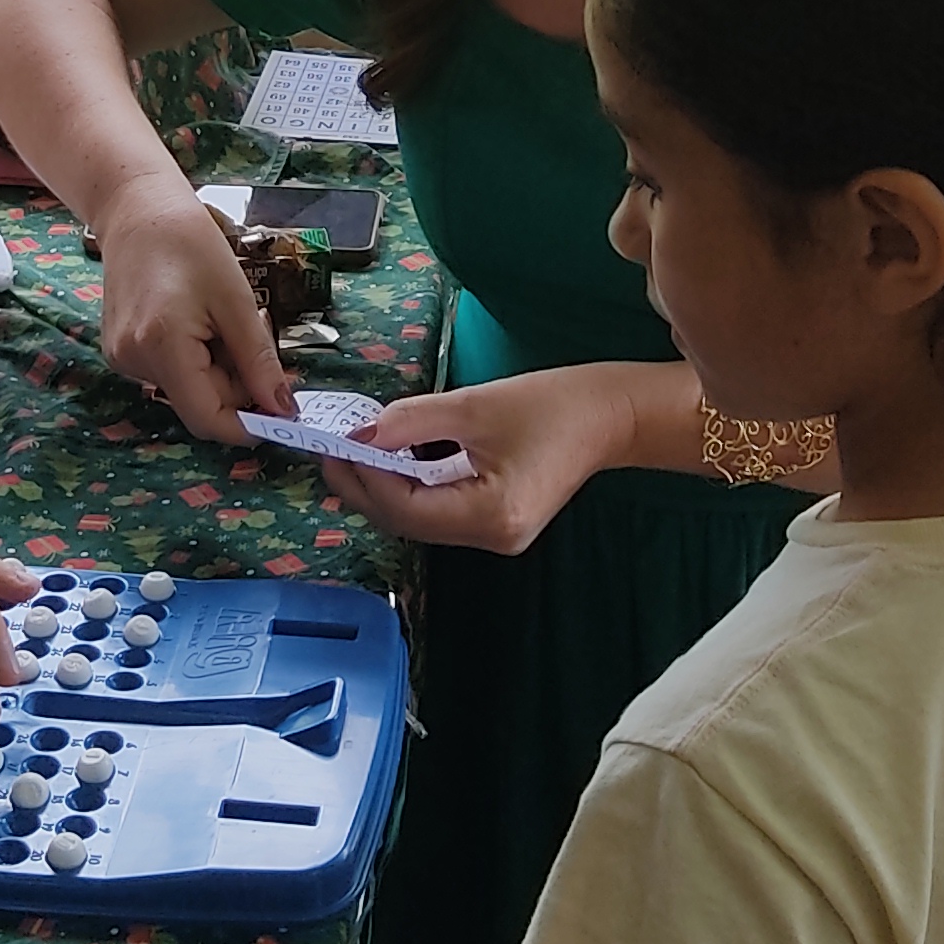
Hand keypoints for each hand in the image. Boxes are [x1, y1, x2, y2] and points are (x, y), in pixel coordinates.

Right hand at [90, 178, 292, 442]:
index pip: (207, 419)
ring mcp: (122, 358)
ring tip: (220, 317)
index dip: (248, 425)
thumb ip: (259, 361)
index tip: (282, 409)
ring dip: (217, 367)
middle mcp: (133, 361)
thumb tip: (282, 409)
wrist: (138, 209)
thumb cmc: (190, 242)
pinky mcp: (120, 351)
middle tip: (254, 330)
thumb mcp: (237, 300)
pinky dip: (194, 357)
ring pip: (188, 388)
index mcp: (162, 347)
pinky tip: (196, 318)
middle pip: (200, 402)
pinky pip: (170, 372)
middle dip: (237, 381)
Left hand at [329, 365, 651, 553]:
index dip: (366, 477)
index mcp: (492, 516)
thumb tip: (360, 432)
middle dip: (366, 486)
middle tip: (331, 451)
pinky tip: (393, 460)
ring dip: (384, 487)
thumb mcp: (475, 405)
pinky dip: (411, 487)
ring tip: (354, 452)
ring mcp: (496, 535)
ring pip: (421, 520)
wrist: (612, 414)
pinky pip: (440, 511)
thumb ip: (412, 421)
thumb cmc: (554, 405)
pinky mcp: (496, 522)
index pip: (407, 509)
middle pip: (408, 522)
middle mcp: (492, 538)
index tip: (337, 444)